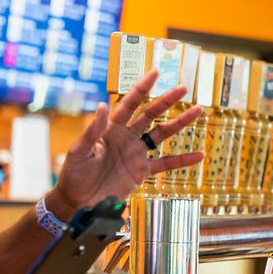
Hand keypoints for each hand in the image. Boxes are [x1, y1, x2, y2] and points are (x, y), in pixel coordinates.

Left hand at [47, 69, 203, 216]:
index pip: (128, 104)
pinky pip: (165, 164)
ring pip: (161, 134)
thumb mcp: (78, 152)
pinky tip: (199, 154)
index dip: (141, 89)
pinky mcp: (141, 171)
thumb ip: (92, 131)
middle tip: (183, 88)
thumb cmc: (73, 174)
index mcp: (110, 129)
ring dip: (179, 123)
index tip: (155, 73)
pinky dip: (182, 160)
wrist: (77, 200)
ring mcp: (135, 153)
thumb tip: (101, 106)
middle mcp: (125, 137)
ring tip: (198, 110)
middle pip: (149, 114)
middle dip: (166, 101)